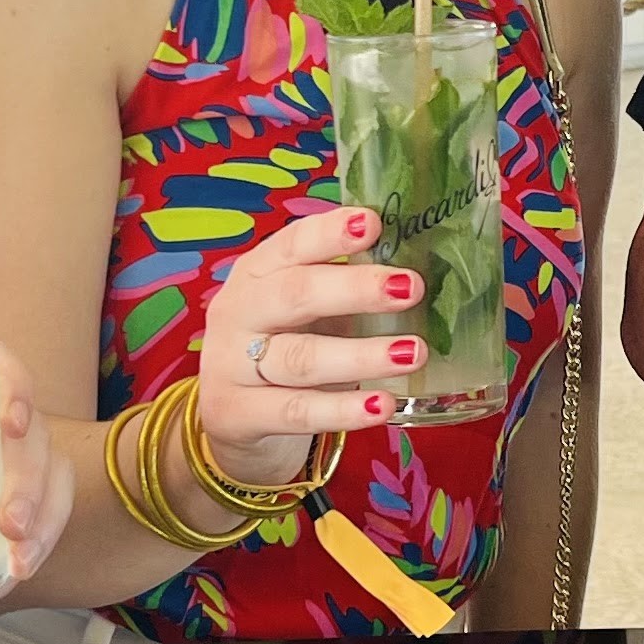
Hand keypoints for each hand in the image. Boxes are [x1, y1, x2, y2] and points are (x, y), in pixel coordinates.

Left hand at [0, 343, 77, 611]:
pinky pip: (46, 521)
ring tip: (18, 564)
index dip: (16, 385)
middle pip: (32, 436)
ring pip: (52, 480)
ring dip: (45, 522)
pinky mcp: (19, 499)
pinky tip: (1, 580)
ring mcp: (10, 461)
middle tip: (9, 524)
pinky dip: (33, 552)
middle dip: (30, 482)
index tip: (12, 420)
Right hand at [194, 206, 416, 485]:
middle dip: (355, 289)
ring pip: (301, 358)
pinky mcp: (237, 415)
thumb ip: (344, 288)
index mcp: (256, 274)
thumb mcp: (303, 311)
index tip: (373, 223)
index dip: (330, 233)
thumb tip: (415, 271)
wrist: (227, 420)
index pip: (291, 244)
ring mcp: (232, 366)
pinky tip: (383, 405)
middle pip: (294, 295)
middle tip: (411, 288)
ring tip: (414, 352)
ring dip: (362, 355)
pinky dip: (342, 409)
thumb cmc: (282, 348)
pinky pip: (297, 412)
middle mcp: (238, 313)